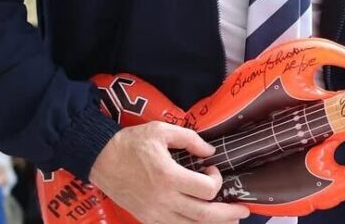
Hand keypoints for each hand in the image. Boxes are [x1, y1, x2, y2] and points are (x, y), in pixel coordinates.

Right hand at [89, 121, 250, 222]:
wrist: (100, 159)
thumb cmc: (131, 142)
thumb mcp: (162, 131)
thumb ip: (190, 139)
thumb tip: (210, 152)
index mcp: (168, 177)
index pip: (205, 190)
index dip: (216, 180)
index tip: (211, 168)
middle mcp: (163, 200)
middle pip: (202, 215)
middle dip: (227, 214)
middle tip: (243, 210)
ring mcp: (154, 213)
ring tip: (230, 220)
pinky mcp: (146, 218)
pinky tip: (201, 222)